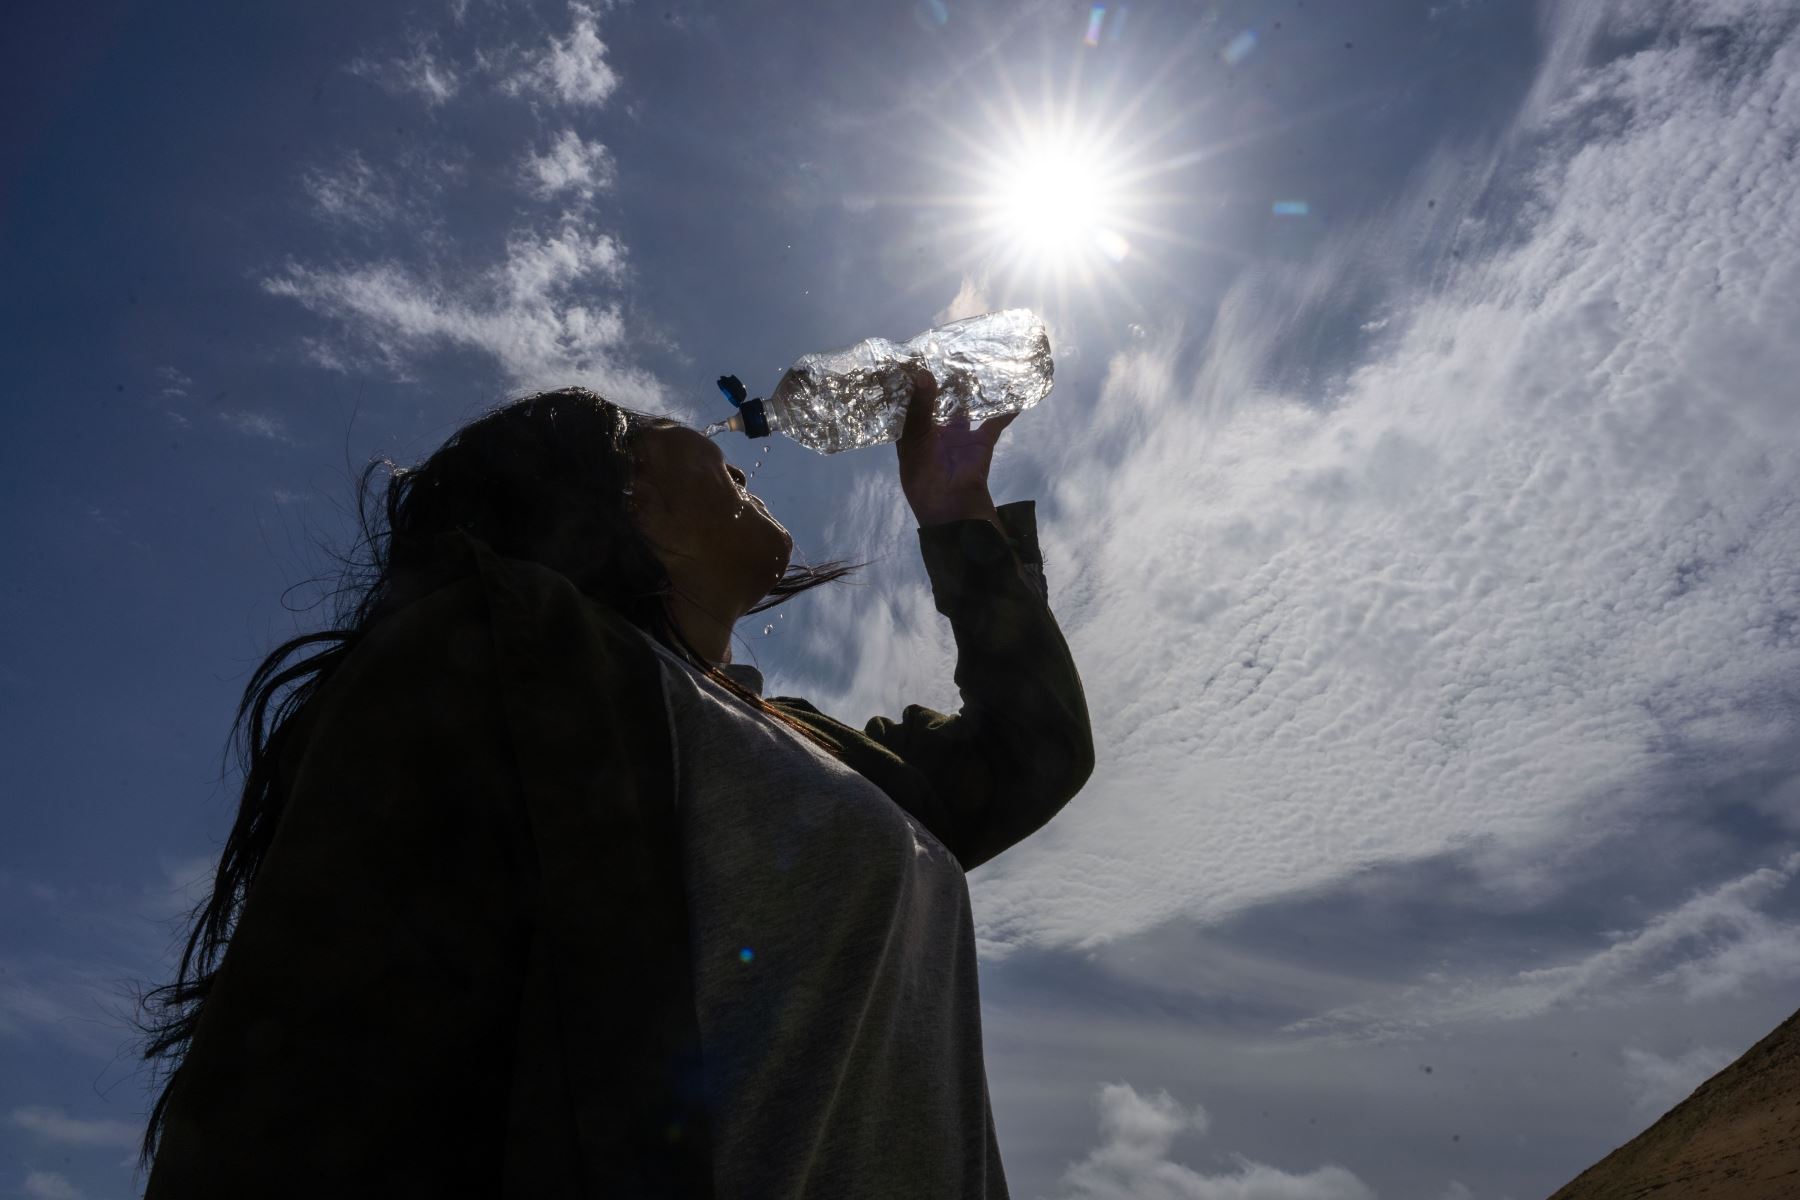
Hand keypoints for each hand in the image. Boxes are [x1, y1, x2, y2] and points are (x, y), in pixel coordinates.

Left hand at [896, 364, 1018, 526]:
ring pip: (966, 406)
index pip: (908, 403)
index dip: (910, 381)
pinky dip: (1004, 407)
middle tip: (946, 346)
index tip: (914, 353)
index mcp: (911, 437)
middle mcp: (934, 434)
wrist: (958, 522)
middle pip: (938, 400)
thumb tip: (923, 374)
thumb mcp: (915, 449)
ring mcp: (958, 438)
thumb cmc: (927, 488)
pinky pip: (994, 422)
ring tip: (975, 357)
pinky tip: (1013, 388)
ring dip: (971, 388)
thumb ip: (918, 412)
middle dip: (942, 378)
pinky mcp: (981, 444)